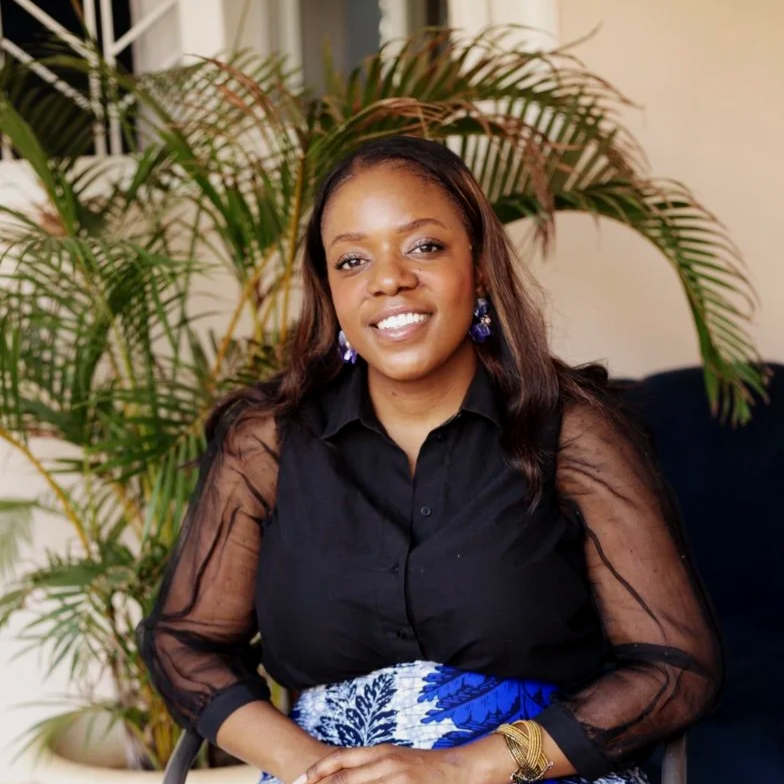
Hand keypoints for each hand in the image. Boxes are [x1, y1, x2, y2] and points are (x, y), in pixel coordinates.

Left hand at [294, 742, 495, 783]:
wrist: (462, 771)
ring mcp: (395, 779)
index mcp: (381, 752)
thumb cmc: (427, 768)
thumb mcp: (398, 760)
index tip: (300, 782)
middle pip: (342, 779)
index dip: (317, 770)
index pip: (340, 758)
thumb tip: (346, 775)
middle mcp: (384, 763)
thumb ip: (374, 767)